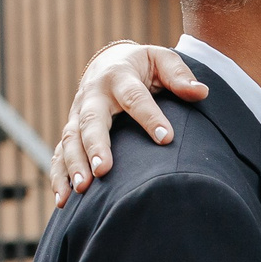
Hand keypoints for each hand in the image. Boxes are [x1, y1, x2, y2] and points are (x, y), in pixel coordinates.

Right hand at [51, 42, 207, 207]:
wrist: (108, 63)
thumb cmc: (143, 67)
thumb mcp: (162, 61)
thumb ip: (179, 76)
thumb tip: (201, 92)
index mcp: (119, 77)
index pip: (135, 97)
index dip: (150, 117)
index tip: (166, 138)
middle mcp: (93, 95)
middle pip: (91, 120)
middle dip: (96, 145)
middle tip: (103, 171)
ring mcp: (78, 114)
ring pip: (71, 139)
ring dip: (74, 165)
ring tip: (83, 190)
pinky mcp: (71, 131)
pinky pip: (60, 154)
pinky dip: (59, 176)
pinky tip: (63, 200)